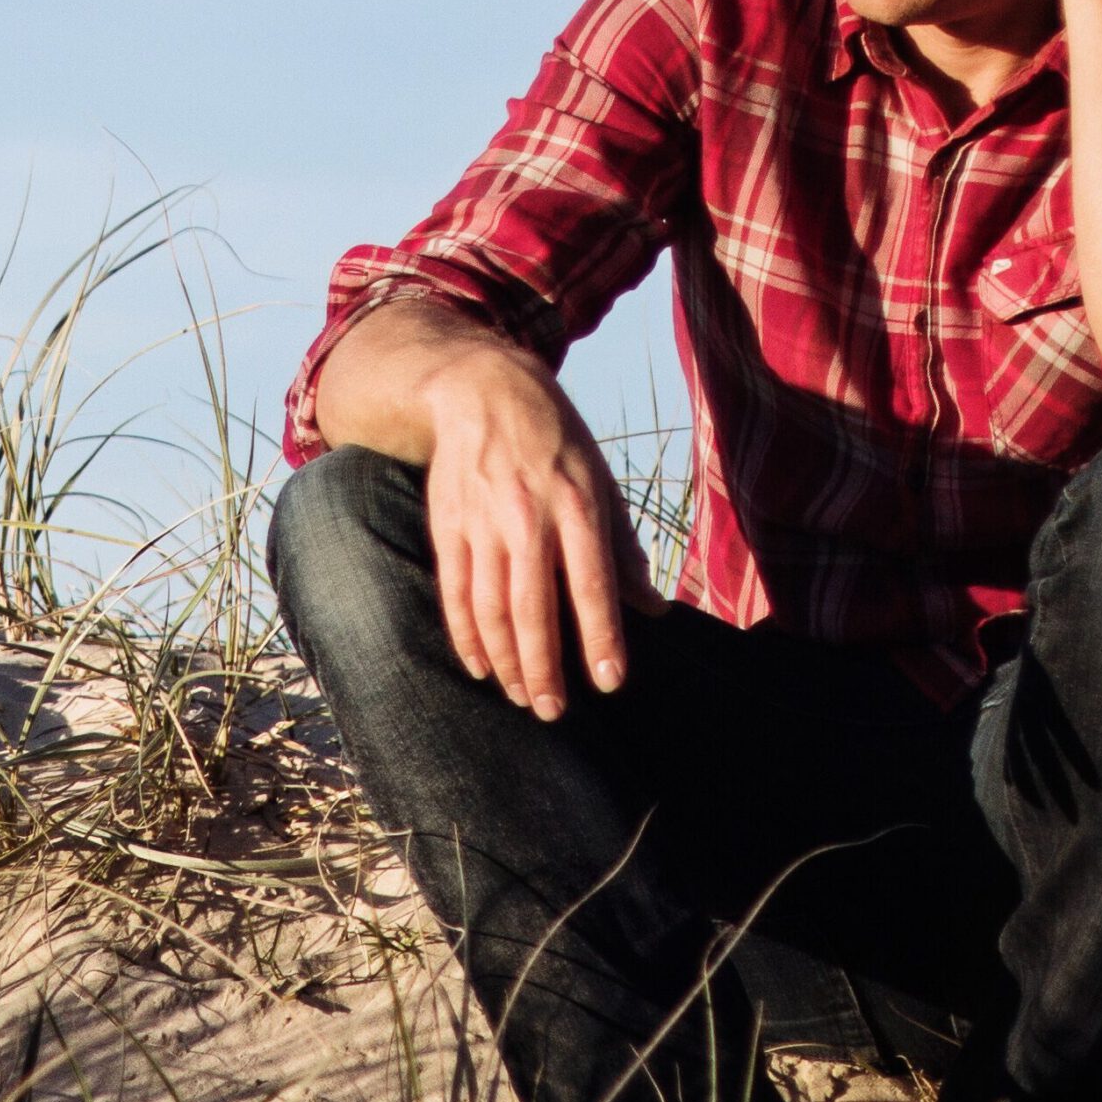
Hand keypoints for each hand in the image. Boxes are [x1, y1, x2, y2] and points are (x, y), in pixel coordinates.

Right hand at [420, 345, 665, 717]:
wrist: (484, 390)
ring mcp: (482, 522)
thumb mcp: (602, 482)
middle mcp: (527, 515)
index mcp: (577, 504)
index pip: (592, 582)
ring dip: (505, 660)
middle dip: (543, 666)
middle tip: (553, 711)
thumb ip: (624, 550)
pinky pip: (454, 592)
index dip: (601, 635)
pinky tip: (479, 667)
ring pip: (489, 607)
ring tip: (520, 697)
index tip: (609, 681)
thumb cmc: (557, 443)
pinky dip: (465, 635)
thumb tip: (654, 610)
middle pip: (533, 606)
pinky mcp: (448, 525)